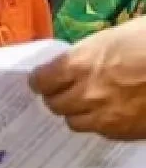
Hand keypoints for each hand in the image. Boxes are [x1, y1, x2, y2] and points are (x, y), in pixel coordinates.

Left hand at [30, 20, 145, 139]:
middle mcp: (86, 93)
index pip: (41, 80)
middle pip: (55, 105)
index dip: (42, 80)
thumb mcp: (119, 36)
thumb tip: (79, 63)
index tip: (44, 79)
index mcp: (80, 63)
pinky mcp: (126, 132)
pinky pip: (103, 132)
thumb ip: (92, 54)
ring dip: (79, 113)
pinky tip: (116, 113)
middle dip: (58, 97)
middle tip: (66, 91)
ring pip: (75, 123)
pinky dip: (104, 124)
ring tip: (91, 104)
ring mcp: (106, 116)